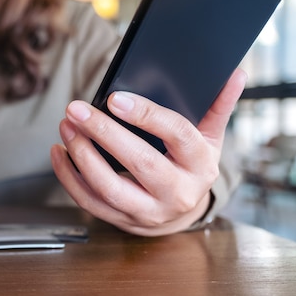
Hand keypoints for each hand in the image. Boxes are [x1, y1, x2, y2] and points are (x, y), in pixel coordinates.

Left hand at [51, 69, 246, 235]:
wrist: (182, 213)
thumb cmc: (191, 166)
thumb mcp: (209, 138)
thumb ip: (217, 107)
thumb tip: (236, 74)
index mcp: (201, 165)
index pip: (177, 135)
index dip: (146, 115)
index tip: (114, 98)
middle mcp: (178, 192)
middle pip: (140, 163)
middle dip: (104, 134)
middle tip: (76, 110)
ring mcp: (149, 211)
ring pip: (110, 188)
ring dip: (82, 157)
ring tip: (66, 127)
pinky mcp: (124, 221)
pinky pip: (91, 202)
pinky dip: (69, 178)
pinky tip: (59, 152)